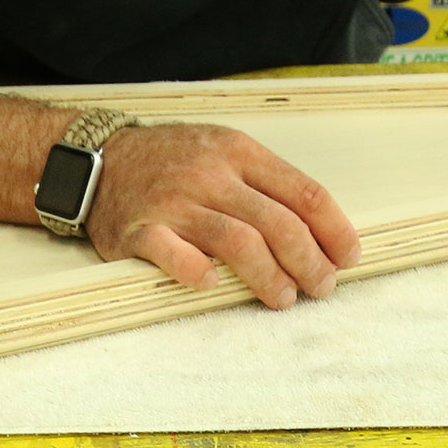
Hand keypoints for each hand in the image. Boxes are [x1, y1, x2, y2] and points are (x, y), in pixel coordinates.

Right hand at [84, 123, 360, 308]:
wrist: (98, 158)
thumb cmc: (171, 160)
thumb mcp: (222, 149)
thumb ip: (265, 182)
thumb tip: (320, 229)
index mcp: (238, 152)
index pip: (303, 192)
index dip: (334, 230)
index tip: (349, 256)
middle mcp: (210, 175)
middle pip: (278, 223)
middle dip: (310, 262)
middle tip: (322, 287)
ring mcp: (175, 202)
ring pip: (238, 242)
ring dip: (270, 277)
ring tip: (284, 298)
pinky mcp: (140, 231)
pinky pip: (174, 256)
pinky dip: (199, 274)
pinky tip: (215, 286)